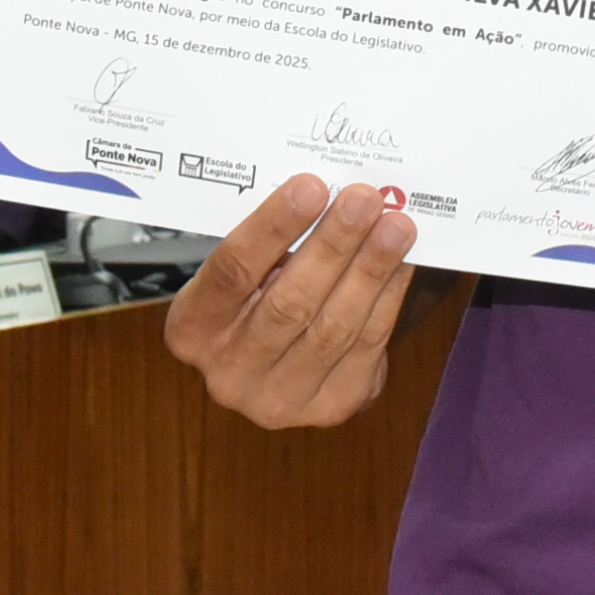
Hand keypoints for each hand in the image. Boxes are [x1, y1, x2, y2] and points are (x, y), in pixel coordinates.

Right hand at [164, 172, 422, 429]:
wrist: (276, 367)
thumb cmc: (257, 299)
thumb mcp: (245, 273)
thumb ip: (273, 242)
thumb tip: (331, 191)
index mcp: (193, 329)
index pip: (231, 272)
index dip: (272, 228)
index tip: (310, 187)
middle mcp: (229, 372)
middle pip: (288, 302)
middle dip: (333, 245)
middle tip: (365, 200)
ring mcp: (279, 398)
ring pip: (333, 327)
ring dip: (370, 270)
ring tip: (395, 227)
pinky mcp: (330, 407)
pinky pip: (366, 345)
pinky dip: (388, 297)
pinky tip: (402, 262)